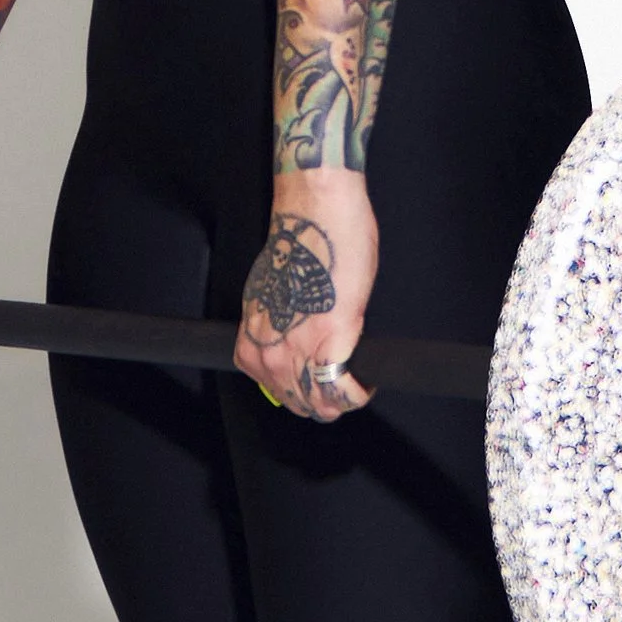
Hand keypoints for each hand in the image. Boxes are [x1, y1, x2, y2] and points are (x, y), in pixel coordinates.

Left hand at [236, 170, 376, 421]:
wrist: (315, 215)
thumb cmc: (300, 242)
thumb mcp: (274, 294)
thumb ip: (280, 324)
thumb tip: (297, 341)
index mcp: (253, 338)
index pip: (274, 388)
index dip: (304, 389)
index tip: (320, 378)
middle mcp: (268, 350)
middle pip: (299, 403)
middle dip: (325, 399)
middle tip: (345, 380)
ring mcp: (296, 350)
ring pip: (322, 405)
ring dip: (343, 399)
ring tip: (359, 381)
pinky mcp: (330, 342)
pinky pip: (343, 391)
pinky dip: (359, 392)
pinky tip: (368, 381)